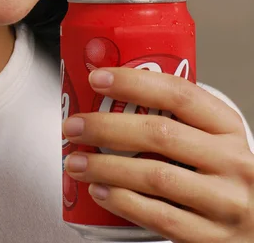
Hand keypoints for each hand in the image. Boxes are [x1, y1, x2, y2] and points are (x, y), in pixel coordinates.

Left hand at [62, 68, 253, 241]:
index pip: (179, 93)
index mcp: (227, 126)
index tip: (98, 78)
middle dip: (107, 127)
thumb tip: (111, 96)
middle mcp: (231, 160)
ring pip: (155, 176)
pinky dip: (123, 202)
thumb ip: (178, 120)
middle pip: (160, 134)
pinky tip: (100, 192)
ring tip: (76, 162)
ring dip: (105, 168)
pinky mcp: (212, 237)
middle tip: (74, 125)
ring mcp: (224, 201)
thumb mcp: (214, 138)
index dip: (134, 82)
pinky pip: (160, 217)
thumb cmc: (224, 173)